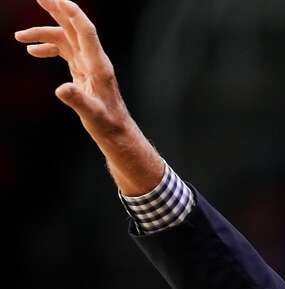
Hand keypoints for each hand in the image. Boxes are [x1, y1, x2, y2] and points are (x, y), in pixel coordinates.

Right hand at [15, 0, 164, 195]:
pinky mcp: (83, 71)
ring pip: (65, 39)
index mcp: (98, 65)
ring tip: (19, 36)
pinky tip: (33, 51)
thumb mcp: (91, 114)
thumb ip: (77, 100)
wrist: (116, 132)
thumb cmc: (107, 124)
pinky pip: (64, 51)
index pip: (86, 32)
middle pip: (74, 28)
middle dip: (57, 10)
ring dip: (44, 33)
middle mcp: (94, 61)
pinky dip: (49, 48)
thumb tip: (61, 89)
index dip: (73, 14)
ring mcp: (88, 64)